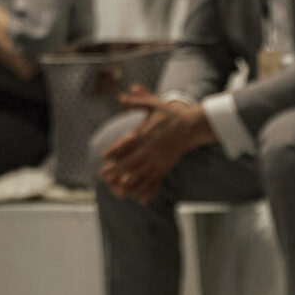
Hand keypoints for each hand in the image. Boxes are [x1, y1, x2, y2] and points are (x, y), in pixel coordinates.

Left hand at [98, 94, 213, 201]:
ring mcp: (158, 160)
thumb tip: (122, 96)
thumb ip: (137, 101)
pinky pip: (154, 180)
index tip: (104, 155)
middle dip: (116, 170)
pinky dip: (146, 189)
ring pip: (141, 174)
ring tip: (116, 189)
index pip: (128, 143)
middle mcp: (151, 149)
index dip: (115, 149)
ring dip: (128, 182)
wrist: (192, 126)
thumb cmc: (171, 115)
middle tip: (103, 176)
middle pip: (131, 161)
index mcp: (146, 134)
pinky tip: (138, 198)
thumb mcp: (154, 104)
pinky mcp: (165, 167)